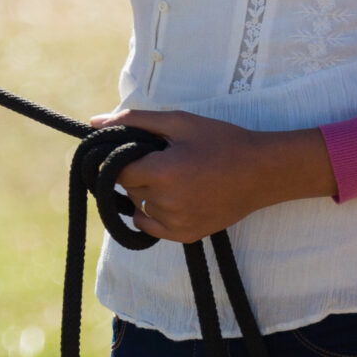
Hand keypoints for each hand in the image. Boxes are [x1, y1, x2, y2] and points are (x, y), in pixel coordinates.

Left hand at [89, 109, 337, 243]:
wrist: (261, 172)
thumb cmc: (221, 141)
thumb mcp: (178, 122)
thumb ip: (134, 120)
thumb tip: (95, 123)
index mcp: (162, 172)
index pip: (118, 170)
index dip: (124, 157)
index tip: (139, 150)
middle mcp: (166, 202)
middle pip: (129, 187)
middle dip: (138, 172)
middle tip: (163, 159)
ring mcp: (177, 222)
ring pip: (139, 206)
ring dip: (147, 192)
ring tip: (175, 176)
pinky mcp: (186, 235)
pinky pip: (151, 227)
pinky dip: (153, 213)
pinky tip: (173, 196)